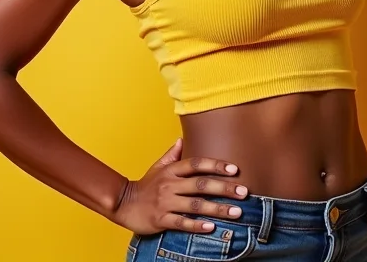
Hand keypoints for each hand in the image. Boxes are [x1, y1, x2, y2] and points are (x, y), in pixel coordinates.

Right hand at [111, 138, 249, 234]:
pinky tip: (211, 227)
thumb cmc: (145, 186)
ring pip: (194, 205)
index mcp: (171, 171)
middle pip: (200, 185)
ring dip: (217, 209)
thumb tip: (182, 139)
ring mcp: (165, 202)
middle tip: (244, 192)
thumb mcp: (157, 167)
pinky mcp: (160, 219)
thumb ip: (172, 155)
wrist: (122, 203)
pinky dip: (196, 225)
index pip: (196, 164)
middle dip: (224, 188)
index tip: (234, 169)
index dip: (215, 165)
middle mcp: (169, 185)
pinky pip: (181, 223)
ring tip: (236, 212)